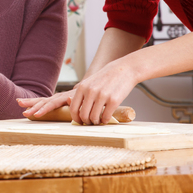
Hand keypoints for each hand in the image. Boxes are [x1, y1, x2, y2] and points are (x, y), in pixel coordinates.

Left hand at [19, 60, 137, 124]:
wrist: (124, 69)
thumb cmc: (105, 77)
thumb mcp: (89, 82)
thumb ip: (80, 92)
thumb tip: (68, 102)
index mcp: (82, 87)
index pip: (73, 108)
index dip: (75, 118)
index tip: (79, 121)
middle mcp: (90, 91)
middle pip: (83, 115)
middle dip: (86, 122)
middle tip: (90, 122)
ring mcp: (102, 96)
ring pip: (94, 118)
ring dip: (96, 122)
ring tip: (98, 120)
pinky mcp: (114, 100)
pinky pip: (106, 117)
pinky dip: (105, 120)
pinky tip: (106, 118)